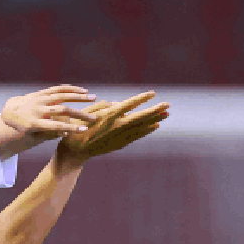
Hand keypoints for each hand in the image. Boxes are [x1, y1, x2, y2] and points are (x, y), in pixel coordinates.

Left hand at [0, 84, 98, 138]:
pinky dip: (70, 89)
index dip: (70, 127)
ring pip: (62, 96)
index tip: (84, 130)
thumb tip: (67, 132)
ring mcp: (40, 99)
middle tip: (93, 119)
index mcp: (35, 123)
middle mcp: (38, 109)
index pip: (55, 125)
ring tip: (93, 97)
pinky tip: (82, 91)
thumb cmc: (24, 127)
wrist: (10, 111)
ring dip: (78, 96)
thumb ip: (49, 134)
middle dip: (79, 114)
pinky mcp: (42, 92)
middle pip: (62, 110)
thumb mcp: (33, 135)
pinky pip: (58, 89)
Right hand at [54, 91, 168, 161]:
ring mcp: (119, 137)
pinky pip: (137, 136)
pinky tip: (154, 126)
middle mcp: (117, 126)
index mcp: (109, 115)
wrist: (75, 150)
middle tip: (168, 105)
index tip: (153, 93)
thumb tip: (121, 104)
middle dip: (155, 110)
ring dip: (154, 120)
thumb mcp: (90, 112)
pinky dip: (146, 130)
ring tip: (166, 115)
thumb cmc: (79, 126)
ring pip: (141, 127)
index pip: (130, 104)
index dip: (142, 98)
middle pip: (141, 117)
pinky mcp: (119, 144)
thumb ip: (106, 106)